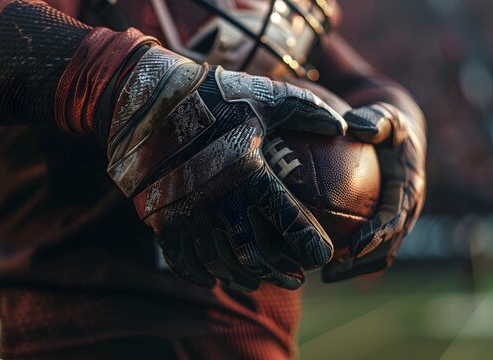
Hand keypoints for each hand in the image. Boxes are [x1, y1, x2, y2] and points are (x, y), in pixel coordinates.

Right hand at [105, 46, 346, 290]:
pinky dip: (202, 275)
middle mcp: (220, 202)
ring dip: (244, 279)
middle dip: (281, 273)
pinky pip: (184, 262)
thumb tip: (344, 125)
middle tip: (297, 280)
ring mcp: (187, 215)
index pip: (290, 224)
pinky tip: (215, 279)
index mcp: (250, 175)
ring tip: (259, 282)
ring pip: (221, 264)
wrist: (148, 101)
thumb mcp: (265, 96)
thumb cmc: (215, 96)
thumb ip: (307, 110)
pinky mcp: (161, 221)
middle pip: (257, 255)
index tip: (323, 256)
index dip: (311, 246)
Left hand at [323, 102, 425, 281]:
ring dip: (356, 269)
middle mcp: (408, 210)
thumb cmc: (387, 124)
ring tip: (325, 276)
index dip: (378, 234)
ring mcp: (399, 221)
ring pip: (381, 255)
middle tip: (331, 271)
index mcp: (411, 188)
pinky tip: (322, 264)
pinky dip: (351, 260)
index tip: (355, 247)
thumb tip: (357, 126)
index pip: (396, 217)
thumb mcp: (386, 116)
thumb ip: (376, 120)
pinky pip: (371, 249)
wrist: (400, 137)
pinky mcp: (386, 226)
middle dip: (363, 262)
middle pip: (389, 245)